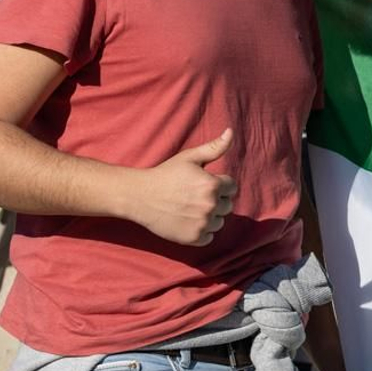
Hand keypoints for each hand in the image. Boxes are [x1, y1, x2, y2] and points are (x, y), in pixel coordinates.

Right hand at [134, 129, 236, 245]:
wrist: (140, 197)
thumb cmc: (165, 174)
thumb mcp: (189, 158)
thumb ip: (214, 148)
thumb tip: (230, 132)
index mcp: (212, 185)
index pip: (231, 187)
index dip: (218, 184)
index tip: (201, 184)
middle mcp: (210, 205)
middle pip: (227, 205)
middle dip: (215, 200)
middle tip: (193, 197)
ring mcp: (202, 223)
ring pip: (219, 222)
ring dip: (209, 217)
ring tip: (189, 208)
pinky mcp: (194, 238)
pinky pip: (209, 236)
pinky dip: (201, 231)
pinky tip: (187, 221)